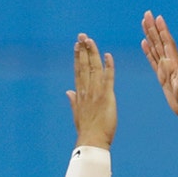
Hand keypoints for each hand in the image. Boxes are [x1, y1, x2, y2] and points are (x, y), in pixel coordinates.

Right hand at [67, 33, 116, 149]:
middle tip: (82, 36)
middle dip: (83, 50)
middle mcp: (86, 91)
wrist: (92, 140)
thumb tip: (68, 92)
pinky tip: (108, 56)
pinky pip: (108, 79)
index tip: (77, 45)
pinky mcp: (106, 97)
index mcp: (80, 94)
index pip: (79, 71)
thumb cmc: (86, 130)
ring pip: (94, 69)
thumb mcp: (77, 114)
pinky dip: (108, 67)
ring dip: (92, 53)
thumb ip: (73, 101)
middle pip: (84, 66)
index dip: (78, 57)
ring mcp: (95, 93)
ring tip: (90, 40)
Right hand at [141, 11, 177, 126]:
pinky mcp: (162, 77)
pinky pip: (152, 60)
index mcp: (174, 63)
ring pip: (155, 48)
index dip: (162, 30)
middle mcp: (170, 63)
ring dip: (150, 36)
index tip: (157, 17)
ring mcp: (166, 69)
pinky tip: (144, 43)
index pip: (167, 42)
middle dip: (153, 28)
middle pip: (159, 41)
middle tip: (147, 14)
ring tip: (144, 24)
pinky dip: (148, 51)